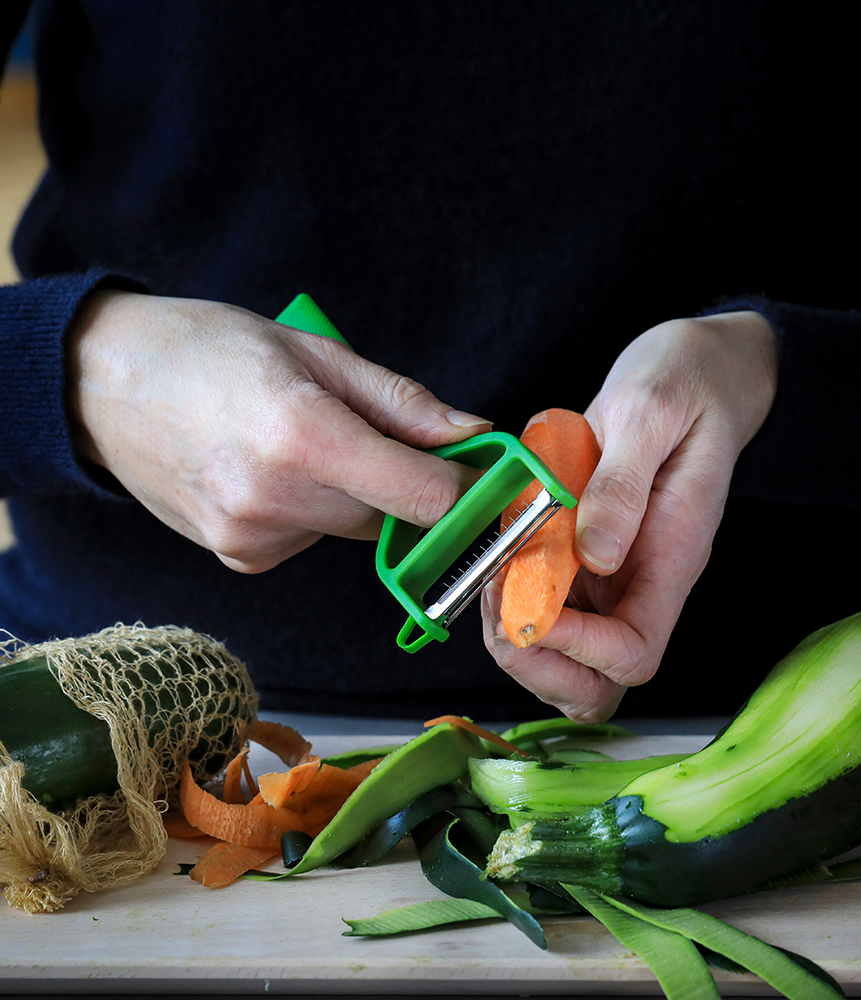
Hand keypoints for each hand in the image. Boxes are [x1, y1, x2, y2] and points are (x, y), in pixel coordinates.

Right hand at [68, 290, 490, 571]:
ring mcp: (253, 538)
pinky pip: (313, 538)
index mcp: (304, 437)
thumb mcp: (315, 352)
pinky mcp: (241, 558)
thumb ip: (403, 404)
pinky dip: (314, 510)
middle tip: (368, 427)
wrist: (99, 385)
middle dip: (405, 479)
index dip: (470, 492)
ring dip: (356, 493)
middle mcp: (277, 501)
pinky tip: (272, 470)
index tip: (488, 477)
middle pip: (393, 513)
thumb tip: (475, 437)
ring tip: (302, 439)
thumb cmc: (209, 349)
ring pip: (354, 527)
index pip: (425, 497)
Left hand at [482, 311, 777, 721]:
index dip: (579, 649)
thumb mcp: (648, 413)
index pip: (633, 652)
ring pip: (567, 654)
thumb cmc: (686, 384)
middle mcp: (642, 579)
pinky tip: (497, 556)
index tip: (532, 605)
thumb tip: (596, 556)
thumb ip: (622, 484)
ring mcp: (614, 573)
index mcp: (671, 556)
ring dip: (517, 636)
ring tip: (491, 578)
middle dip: (538, 662)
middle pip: (598, 678)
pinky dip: (511, 597)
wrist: (699, 370)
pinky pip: (548, 607)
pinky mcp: (588, 557)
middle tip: (498, 603)